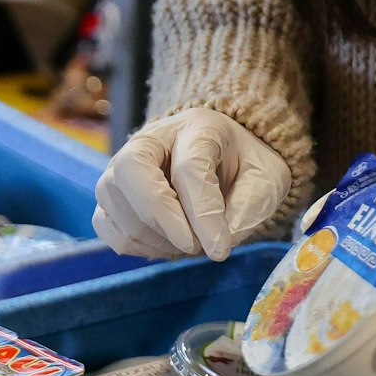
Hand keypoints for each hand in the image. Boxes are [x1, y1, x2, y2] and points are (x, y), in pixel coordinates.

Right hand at [92, 107, 290, 261]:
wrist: (223, 161)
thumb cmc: (244, 168)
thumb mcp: (267, 179)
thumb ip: (250, 207)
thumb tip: (217, 242)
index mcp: (197, 127)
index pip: (189, 166)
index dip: (203, 212)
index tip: (219, 248)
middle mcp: (149, 140)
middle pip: (132, 171)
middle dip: (162, 219)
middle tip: (193, 246)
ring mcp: (120, 168)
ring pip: (118, 206)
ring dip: (156, 239)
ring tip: (190, 242)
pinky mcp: (109, 198)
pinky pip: (110, 229)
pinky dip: (139, 246)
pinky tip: (168, 244)